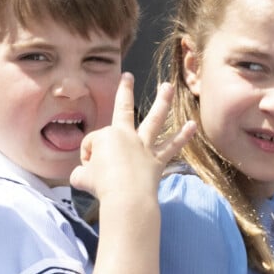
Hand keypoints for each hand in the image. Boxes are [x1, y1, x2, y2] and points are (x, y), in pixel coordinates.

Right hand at [70, 73, 194, 201]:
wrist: (125, 197)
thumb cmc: (101, 186)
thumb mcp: (80, 178)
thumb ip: (81, 173)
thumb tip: (82, 174)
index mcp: (105, 136)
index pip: (92, 143)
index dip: (87, 158)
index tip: (89, 173)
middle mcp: (126, 136)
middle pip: (123, 109)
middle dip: (125, 91)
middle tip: (128, 76)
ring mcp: (144, 146)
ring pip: (154, 119)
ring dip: (163, 101)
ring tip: (169, 86)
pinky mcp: (157, 159)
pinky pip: (172, 145)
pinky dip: (183, 136)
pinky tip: (192, 126)